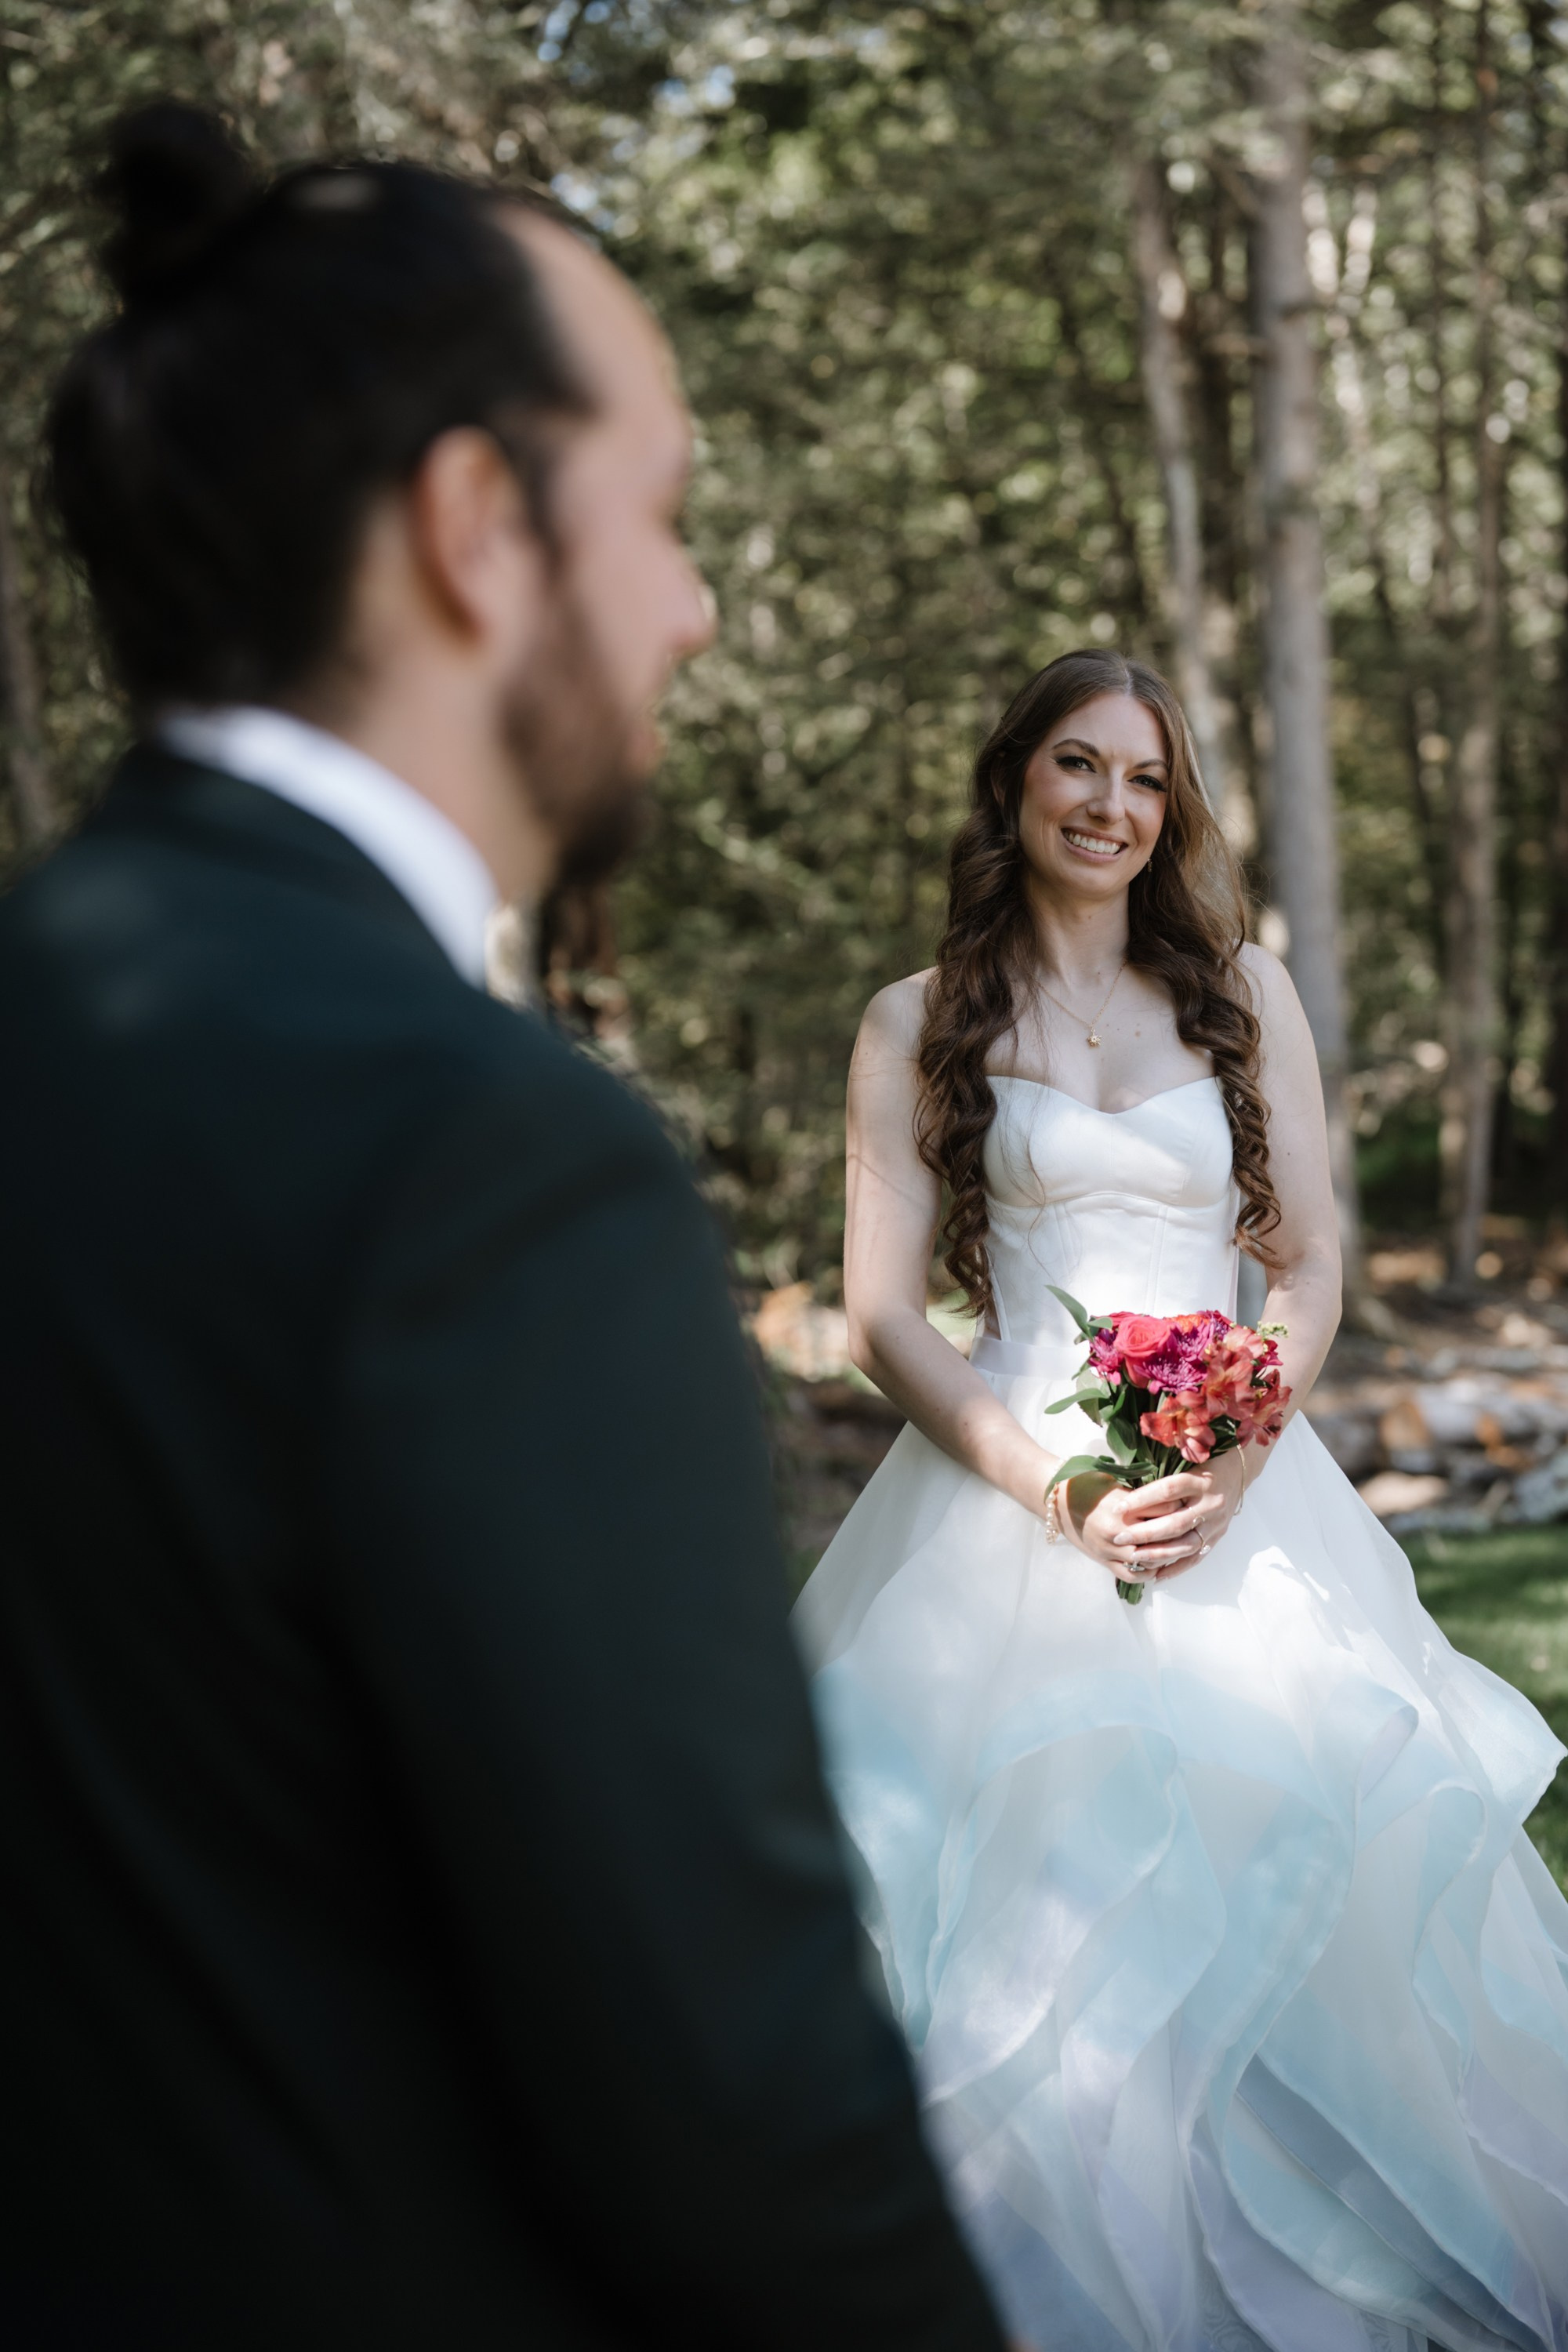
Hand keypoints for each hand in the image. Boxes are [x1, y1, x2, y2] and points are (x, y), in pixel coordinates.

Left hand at [1062, 1451, 1244, 1586]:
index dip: (1141, 1500)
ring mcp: (1216, 1523)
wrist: (1239, 1469)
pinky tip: (1157, 1574)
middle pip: (1175, 1523)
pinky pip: (1197, 1557)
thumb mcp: (1187, 1458)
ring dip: (1159, 1553)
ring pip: (1186, 1544)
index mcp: (1201, 1480)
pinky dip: (1177, 1567)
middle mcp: (1210, 1503)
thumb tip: (1129, 1479)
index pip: (1168, 1491)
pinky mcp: (1218, 1536)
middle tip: (1119, 1537)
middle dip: (1144, 1533)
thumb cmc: (1205, 1460)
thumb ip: (1163, 1468)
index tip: (1118, 1508)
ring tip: (1134, 1557)